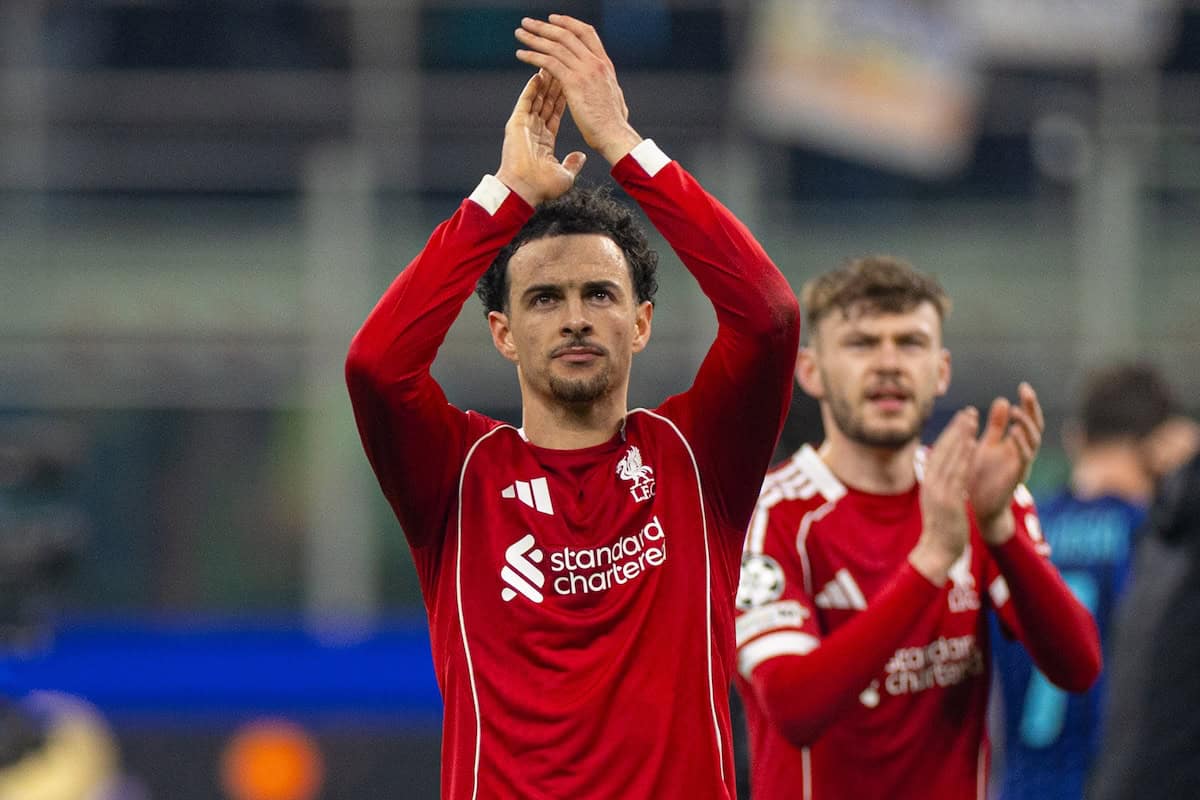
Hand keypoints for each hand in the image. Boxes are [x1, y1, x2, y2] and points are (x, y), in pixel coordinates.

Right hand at [496, 71, 586, 206]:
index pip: (556, 112)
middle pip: (547, 101)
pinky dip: (532, 88)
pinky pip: (525, 102)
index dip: (565, 97)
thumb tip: (581, 156)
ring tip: (551, 63)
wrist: (524, 191)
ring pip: (537, 98)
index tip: (572, 82)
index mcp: (544, 140)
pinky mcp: (516, 124)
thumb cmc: (542, 187)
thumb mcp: (564, 175)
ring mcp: (524, 126)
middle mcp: (534, 129)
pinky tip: (538, 75)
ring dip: (545, 81)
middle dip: (556, 83)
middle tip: (562, 65)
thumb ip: (573, 163)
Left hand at [514, 15, 642, 164]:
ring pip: (556, 46)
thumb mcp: (614, 97)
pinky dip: (533, 56)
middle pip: (567, 34)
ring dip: (535, 37)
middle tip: (528, 22)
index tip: (553, 19)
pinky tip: (521, 54)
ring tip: (520, 33)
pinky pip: (549, 63)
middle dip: (545, 26)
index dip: (568, 23)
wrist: (616, 136)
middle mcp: (595, 63)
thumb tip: (606, 87)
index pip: (586, 33)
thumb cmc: (614, 125)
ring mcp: (585, 71)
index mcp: (605, 64)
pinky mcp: (574, 83)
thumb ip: (605, 86)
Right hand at [910, 407, 977, 584]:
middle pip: (943, 450)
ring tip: (972, 419)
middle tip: (968, 412)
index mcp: (929, 484)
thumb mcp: (939, 505)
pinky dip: (964, 456)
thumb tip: (949, 477)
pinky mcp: (949, 499)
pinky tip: (972, 443)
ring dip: (961, 436)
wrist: (936, 552)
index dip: (951, 435)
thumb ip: (943, 489)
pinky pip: (958, 473)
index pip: (939, 453)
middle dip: (956, 429)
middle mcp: (931, 483)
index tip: (961, 421)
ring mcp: (939, 490)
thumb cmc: (941, 531)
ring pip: (950, 456)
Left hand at [969, 382, 1044, 542]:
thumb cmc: (983, 475)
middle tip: (1026, 391)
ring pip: (1033, 441)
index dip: (1028, 403)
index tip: (1023, 386)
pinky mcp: (1017, 476)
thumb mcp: (988, 444)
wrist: (978, 505)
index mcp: (1016, 443)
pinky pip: (1024, 458)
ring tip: (1017, 411)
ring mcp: (1022, 464)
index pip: (1027, 419)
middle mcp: (1023, 452)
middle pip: (1035, 426)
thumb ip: (997, 425)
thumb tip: (1003, 399)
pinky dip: (1021, 444)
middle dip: (1032, 408)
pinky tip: (1015, 432)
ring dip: (1026, 425)